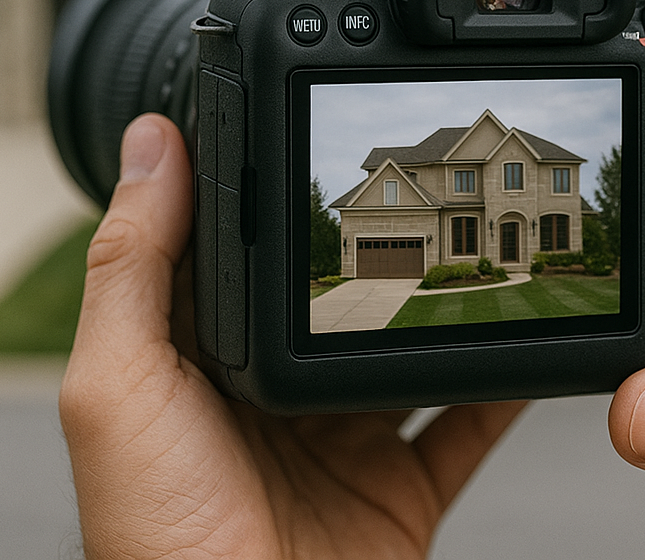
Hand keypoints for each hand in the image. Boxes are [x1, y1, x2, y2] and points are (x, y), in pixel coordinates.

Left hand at [59, 113, 523, 559]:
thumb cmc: (154, 546)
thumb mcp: (116, 388)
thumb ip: (132, 265)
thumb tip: (151, 144)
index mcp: (193, 362)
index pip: (233, 253)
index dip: (263, 193)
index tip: (302, 127)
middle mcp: (266, 396)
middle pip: (331, 298)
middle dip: (373, 248)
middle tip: (422, 184)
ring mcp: (338, 442)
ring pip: (403, 353)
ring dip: (441, 309)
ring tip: (485, 249)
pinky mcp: (397, 488)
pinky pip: (464, 422)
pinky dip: (502, 386)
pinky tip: (528, 343)